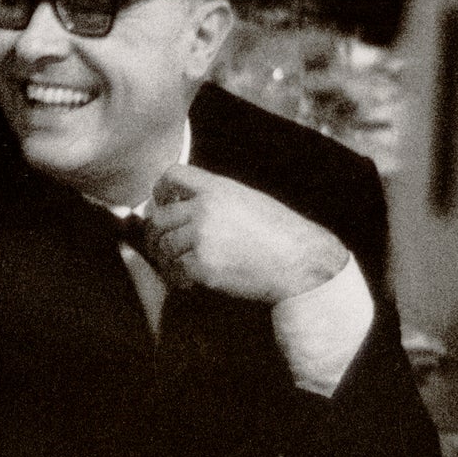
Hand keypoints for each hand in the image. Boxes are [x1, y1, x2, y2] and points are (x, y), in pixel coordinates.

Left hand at [143, 163, 349, 305]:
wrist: (299, 262)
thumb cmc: (279, 232)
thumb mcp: (247, 199)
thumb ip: (214, 197)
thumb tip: (182, 203)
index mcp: (217, 189)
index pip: (173, 175)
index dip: (161, 188)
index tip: (161, 202)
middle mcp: (204, 210)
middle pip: (160, 217)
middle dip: (158, 231)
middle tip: (161, 243)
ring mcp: (201, 238)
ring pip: (165, 246)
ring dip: (168, 257)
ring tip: (177, 265)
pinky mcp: (203, 266)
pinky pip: (177, 269)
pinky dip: (179, 276)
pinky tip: (189, 281)